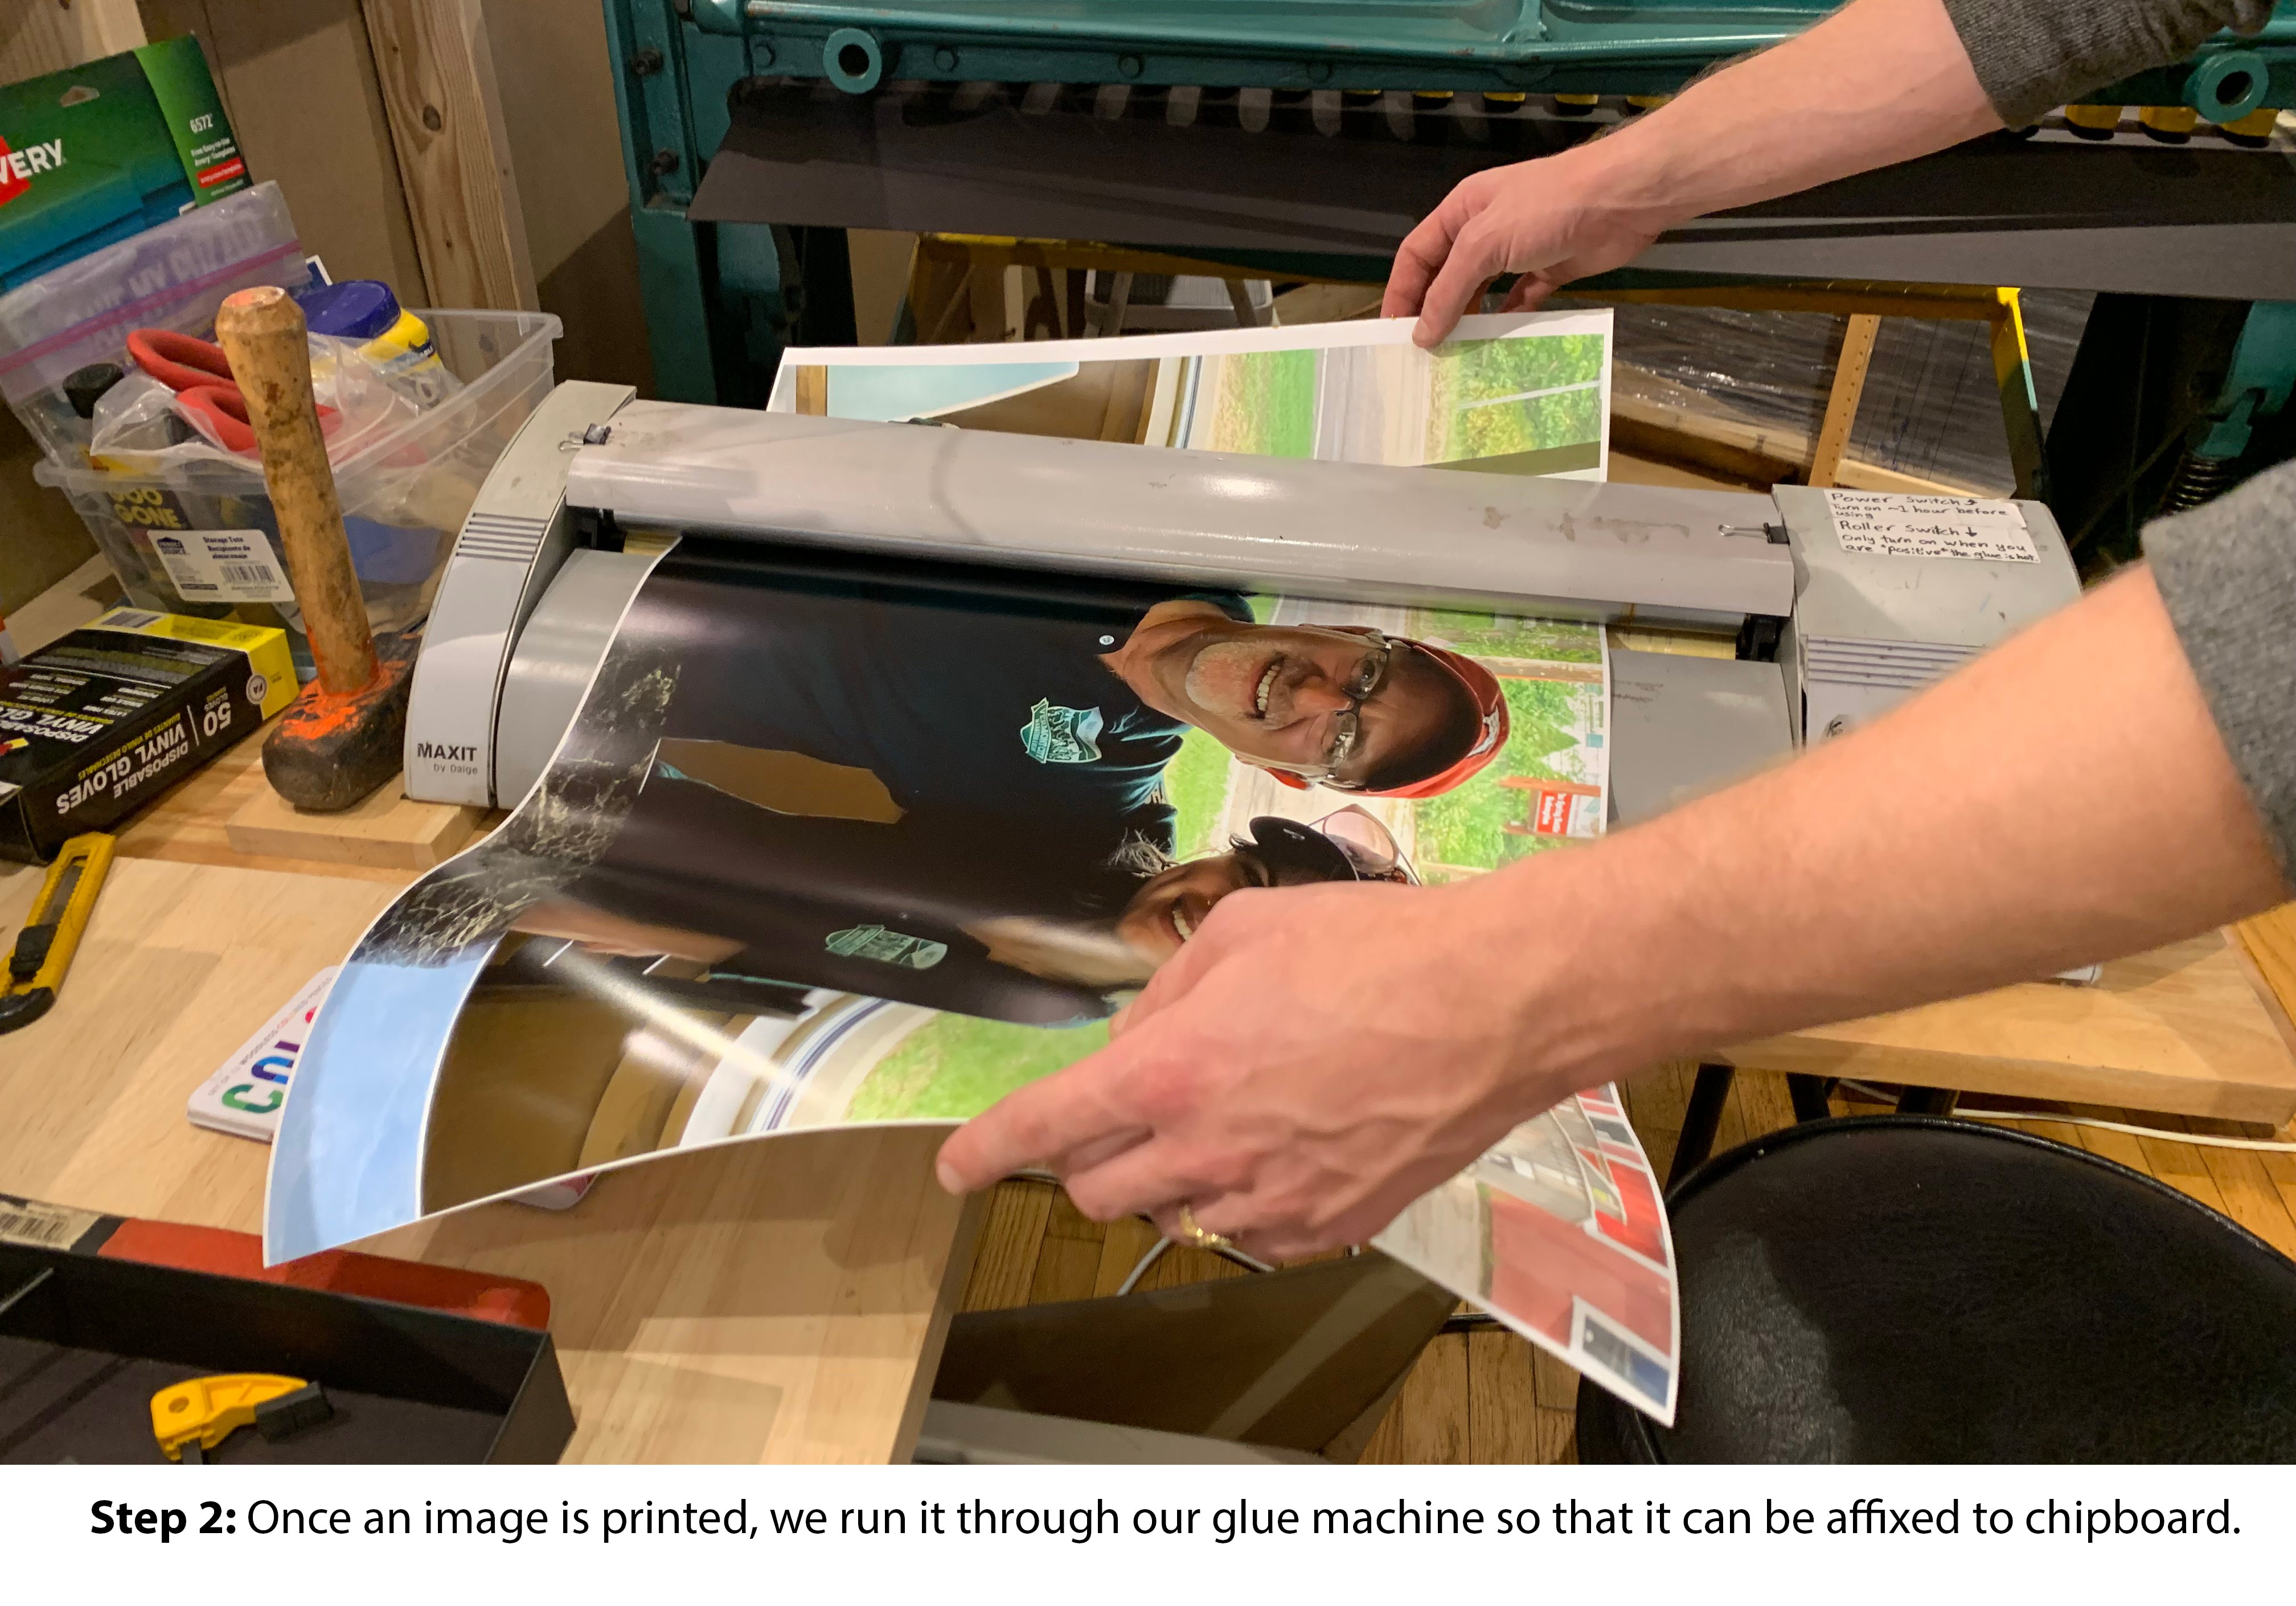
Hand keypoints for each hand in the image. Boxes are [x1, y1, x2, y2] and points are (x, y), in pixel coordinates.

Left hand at [934, 875, 1578, 1259]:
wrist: (1493, 1005)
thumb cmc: (1378, 952)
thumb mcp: (1244, 929)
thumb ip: (1167, 991)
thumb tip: (1136, 1034)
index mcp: (1171, 1069)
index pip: (1044, 1128)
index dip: (984, 1151)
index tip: (957, 1166)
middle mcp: (1207, 1149)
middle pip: (1096, 1191)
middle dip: (1089, 1158)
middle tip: (1128, 1113)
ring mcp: (1269, 1199)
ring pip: (1173, 1219)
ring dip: (1171, 1178)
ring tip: (1229, 1116)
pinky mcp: (1328, 1228)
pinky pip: (1251, 1237)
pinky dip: (1244, 1201)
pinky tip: (1284, 1146)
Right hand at [1383, 144, 1670, 346]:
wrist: (1620, 199)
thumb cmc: (1547, 207)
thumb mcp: (1484, 244)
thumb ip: (1450, 291)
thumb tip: (1422, 334)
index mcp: (1461, 211)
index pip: (1416, 254)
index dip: (1401, 291)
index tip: (1392, 332)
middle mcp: (1485, 230)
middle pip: (1446, 276)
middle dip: (1432, 311)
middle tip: (1421, 354)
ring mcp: (1518, 251)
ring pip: (1481, 292)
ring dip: (1468, 321)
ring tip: (1454, 356)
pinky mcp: (1549, 270)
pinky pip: (1518, 302)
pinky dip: (1507, 322)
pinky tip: (1497, 346)